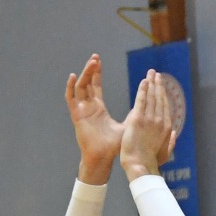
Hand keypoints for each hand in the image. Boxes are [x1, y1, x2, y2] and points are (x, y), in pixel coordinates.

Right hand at [65, 54, 124, 181]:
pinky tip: (73, 76)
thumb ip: (134, 115)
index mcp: (98, 108)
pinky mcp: (77, 115)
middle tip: (95, 57)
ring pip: (80, 87)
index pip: (95, 86)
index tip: (99, 61)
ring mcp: (81, 110)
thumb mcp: (127, 126)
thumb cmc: (115, 146)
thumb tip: (145, 108)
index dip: (96, 74)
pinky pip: (71, 99)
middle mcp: (88, 107)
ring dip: (85, 74)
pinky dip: (70, 87)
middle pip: (86, 83)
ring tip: (92, 62)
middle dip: (90, 70)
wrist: (104, 158)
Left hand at [119, 70, 180, 177]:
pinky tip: (144, 81)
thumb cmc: (151, 162)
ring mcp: (150, 119)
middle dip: (158, 84)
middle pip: (160, 98)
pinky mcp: (138, 118)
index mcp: (167, 128)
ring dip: (151, 83)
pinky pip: (141, 100)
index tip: (161, 86)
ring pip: (151, 97)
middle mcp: (160, 121)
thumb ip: (170, 142)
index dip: (163, 95)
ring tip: (150, 73)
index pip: (165, 107)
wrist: (140, 165)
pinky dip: (143, 89)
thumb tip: (174, 134)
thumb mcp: (164, 153)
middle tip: (156, 74)